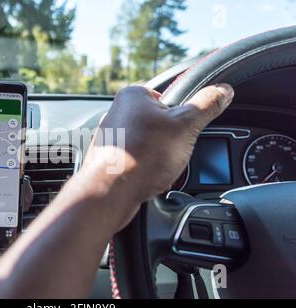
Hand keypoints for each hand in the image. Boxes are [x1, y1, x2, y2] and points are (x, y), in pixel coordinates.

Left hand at [82, 84, 234, 230]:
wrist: (110, 192)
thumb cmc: (142, 156)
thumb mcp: (186, 126)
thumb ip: (207, 105)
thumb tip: (222, 91)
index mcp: (133, 94)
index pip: (169, 98)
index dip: (182, 117)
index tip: (184, 131)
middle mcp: (117, 111)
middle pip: (159, 122)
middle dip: (170, 139)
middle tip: (171, 151)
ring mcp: (110, 136)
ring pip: (148, 144)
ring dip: (157, 156)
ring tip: (156, 166)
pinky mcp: (107, 157)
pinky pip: (135, 159)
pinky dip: (144, 167)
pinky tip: (146, 176)